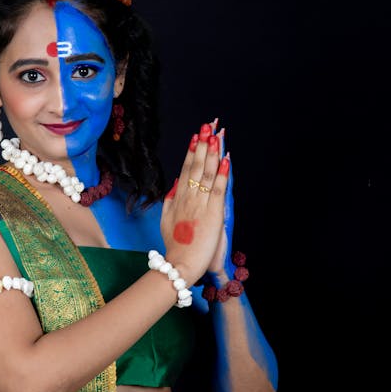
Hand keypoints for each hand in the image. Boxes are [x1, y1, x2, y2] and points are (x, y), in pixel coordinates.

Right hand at [160, 121, 230, 284]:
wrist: (181, 265)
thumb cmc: (176, 246)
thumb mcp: (165, 221)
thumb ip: (169, 201)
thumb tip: (175, 183)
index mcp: (178, 199)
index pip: (185, 170)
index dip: (191, 152)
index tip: (195, 136)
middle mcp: (188, 198)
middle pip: (194, 166)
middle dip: (201, 145)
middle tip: (206, 126)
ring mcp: (200, 205)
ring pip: (205, 173)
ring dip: (210, 153)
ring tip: (214, 135)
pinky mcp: (212, 214)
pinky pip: (217, 189)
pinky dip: (221, 174)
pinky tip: (224, 160)